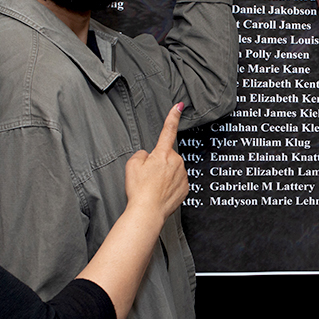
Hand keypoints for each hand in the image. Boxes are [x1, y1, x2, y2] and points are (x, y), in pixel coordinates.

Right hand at [124, 103, 188, 217]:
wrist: (147, 212)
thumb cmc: (139, 190)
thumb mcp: (132, 165)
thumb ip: (141, 155)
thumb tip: (148, 156)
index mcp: (162, 154)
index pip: (168, 130)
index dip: (173, 116)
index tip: (179, 106)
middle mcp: (176, 162)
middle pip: (167, 157)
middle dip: (159, 163)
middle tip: (148, 177)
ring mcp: (183, 175)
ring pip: (173, 170)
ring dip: (165, 175)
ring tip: (153, 187)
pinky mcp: (186, 188)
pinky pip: (177, 182)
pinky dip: (170, 186)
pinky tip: (161, 193)